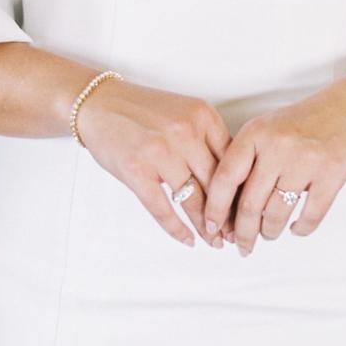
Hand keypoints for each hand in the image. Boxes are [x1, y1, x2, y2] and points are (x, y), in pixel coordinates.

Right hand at [73, 77, 233, 249]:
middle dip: (226, 214)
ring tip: (214, 241)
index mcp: (202, 114)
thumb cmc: (144, 111)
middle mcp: (185, 131)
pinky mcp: (137, 170)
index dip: (240, 189)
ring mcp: (160, 151)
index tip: (245, 209)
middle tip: (234, 234)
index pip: (232, 159)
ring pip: (193, 199)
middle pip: (216, 183)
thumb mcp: (183, 112)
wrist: (100, 104)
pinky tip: (187, 239)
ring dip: (205, 226)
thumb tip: (231, 181)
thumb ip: (205, 138)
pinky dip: (177, 229)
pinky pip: (163, 209)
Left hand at [203, 79, 345, 256]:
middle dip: (243, 233)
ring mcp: (305, 159)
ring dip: (270, 232)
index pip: (225, 178)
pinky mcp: (331, 173)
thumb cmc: (305, 121)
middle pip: (249, 204)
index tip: (212, 227)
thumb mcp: (268, 128)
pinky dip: (301, 228)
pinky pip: (310, 216)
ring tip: (269, 233)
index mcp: (256, 132)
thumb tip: (228, 207)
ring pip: (277, 214)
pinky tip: (296, 227)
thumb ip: (248, 160)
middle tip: (242, 246)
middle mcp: (278, 145)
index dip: (215, 209)